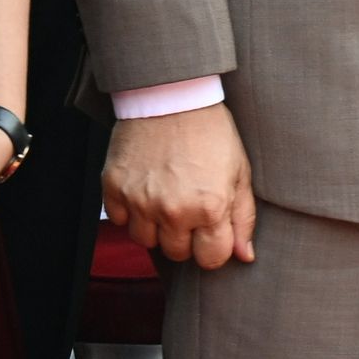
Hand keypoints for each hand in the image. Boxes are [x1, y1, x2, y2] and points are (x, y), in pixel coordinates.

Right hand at [104, 102, 256, 268]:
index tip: (213, 234)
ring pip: (145, 241)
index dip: (214, 249)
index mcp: (209, 208)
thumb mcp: (240, 174)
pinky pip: (118, 220)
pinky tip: (145, 190)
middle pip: (177, 253)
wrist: (172, 98)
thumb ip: (243, 219)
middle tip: (190, 210)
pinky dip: (130, 212)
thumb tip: (245, 256)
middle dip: (186, 238)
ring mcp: (139, 200)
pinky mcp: (114, 188)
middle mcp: (172, 210)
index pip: (211, 259)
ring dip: (156, 228)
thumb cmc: (212, 135)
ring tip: (167, 199)